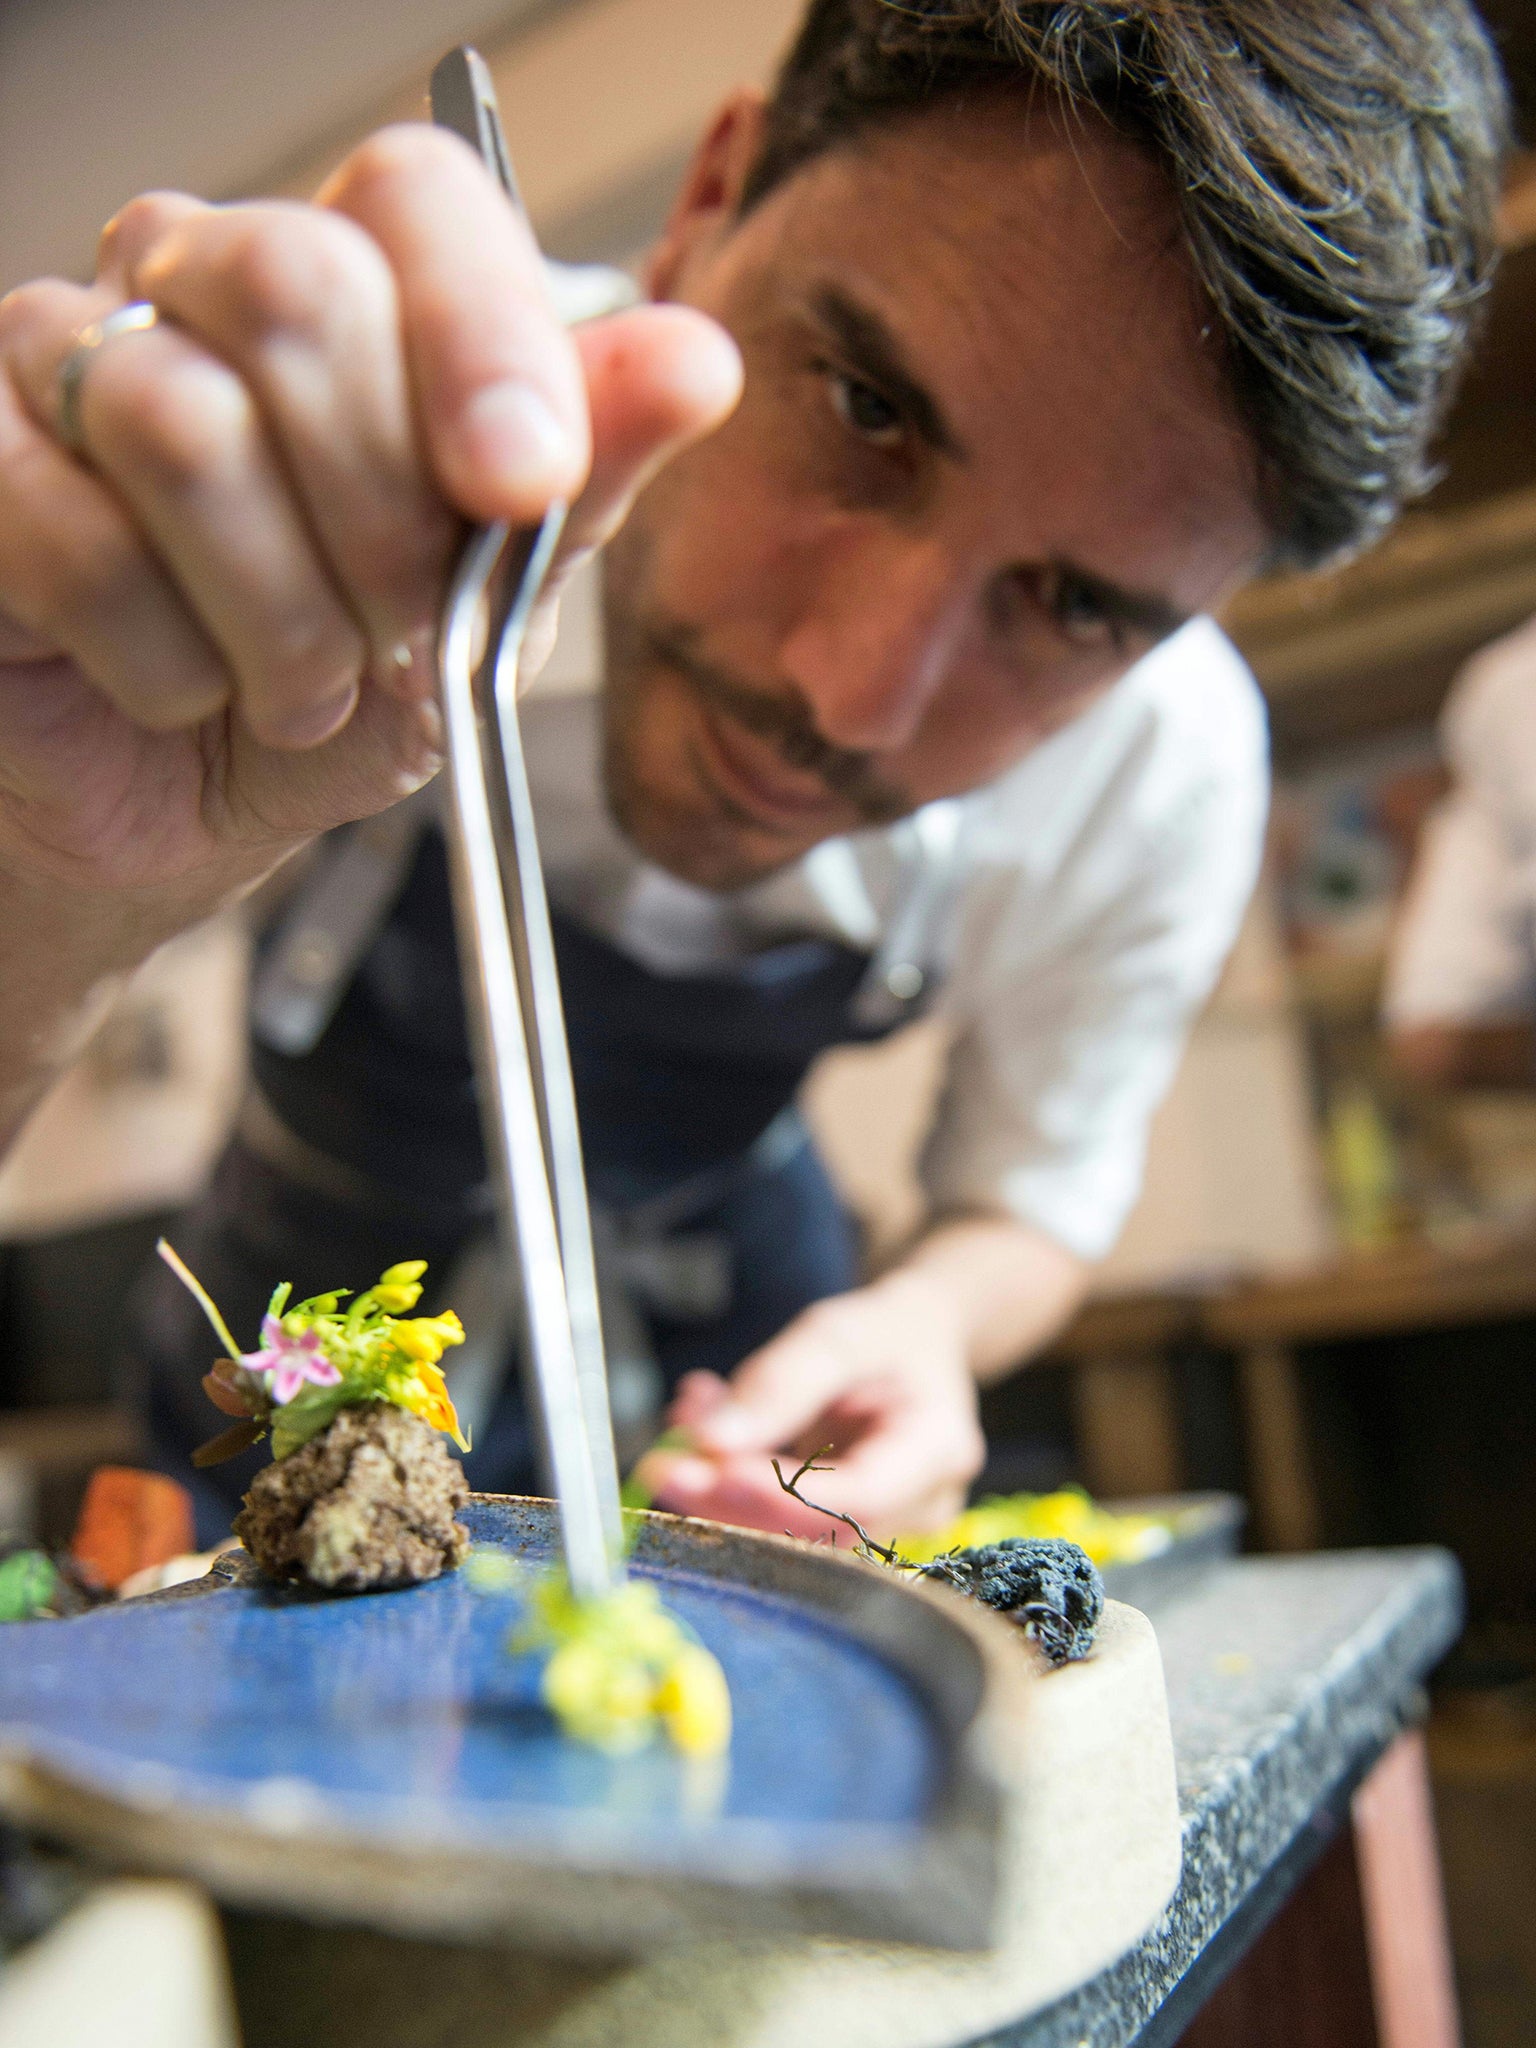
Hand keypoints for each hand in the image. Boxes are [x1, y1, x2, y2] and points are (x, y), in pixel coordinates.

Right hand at [0, 125, 739, 918]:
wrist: (194, 813)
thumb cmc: (341, 687)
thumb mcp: (493, 603)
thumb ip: (582, 479)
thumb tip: (691, 363)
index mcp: (350, 286)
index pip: (413, 196)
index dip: (480, 331)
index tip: (524, 481)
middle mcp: (195, 280)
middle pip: (302, 293)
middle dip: (381, 520)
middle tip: (395, 633)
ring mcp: (62, 360)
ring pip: (183, 426)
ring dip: (278, 617)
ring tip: (295, 682)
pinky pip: (77, 543)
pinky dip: (166, 665)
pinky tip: (181, 687)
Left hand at [637, 1270, 986, 1544]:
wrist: (915, 1344)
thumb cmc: (886, 1332)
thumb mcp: (837, 1334)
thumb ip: (779, 1384)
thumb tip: (711, 1441)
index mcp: (938, 1449)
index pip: (859, 1495)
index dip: (780, 1492)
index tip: (712, 1466)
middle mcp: (920, 1504)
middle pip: (816, 1526)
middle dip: (731, 1497)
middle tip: (663, 1460)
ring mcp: (884, 1523)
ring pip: (788, 1528)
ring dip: (720, 1485)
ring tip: (682, 1425)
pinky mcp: (842, 1524)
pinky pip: (778, 1515)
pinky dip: (730, 1478)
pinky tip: (699, 1428)